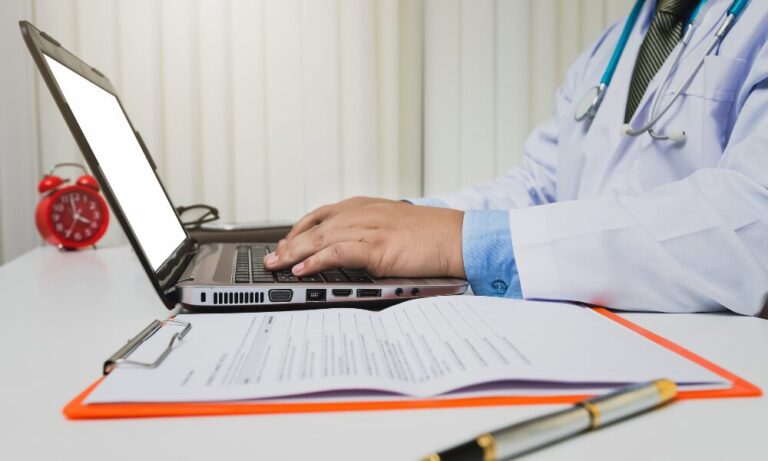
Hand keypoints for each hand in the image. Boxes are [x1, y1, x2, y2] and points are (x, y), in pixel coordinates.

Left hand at [264, 197, 465, 278]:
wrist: (457, 237)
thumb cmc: (429, 235)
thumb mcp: (391, 226)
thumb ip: (368, 232)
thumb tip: (348, 249)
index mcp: (364, 206)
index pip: (321, 215)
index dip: (298, 230)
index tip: (284, 244)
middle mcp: (362, 213)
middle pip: (314, 227)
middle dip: (288, 244)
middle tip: (271, 259)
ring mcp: (369, 229)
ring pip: (320, 238)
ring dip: (294, 254)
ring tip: (276, 266)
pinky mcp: (377, 247)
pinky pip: (338, 253)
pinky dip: (316, 261)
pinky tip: (302, 270)